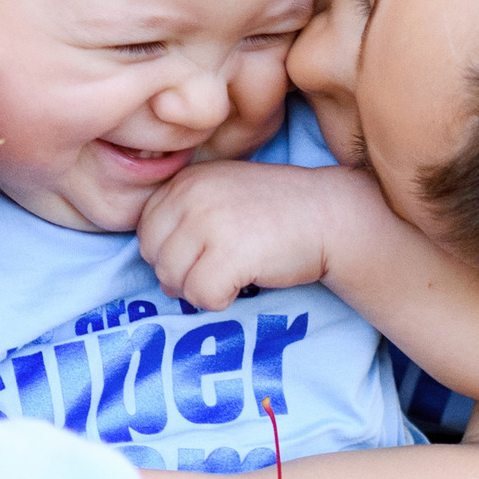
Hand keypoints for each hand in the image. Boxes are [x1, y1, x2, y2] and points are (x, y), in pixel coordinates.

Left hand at [138, 161, 381, 308]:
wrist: (332, 214)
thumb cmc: (278, 211)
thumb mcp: (223, 193)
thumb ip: (184, 212)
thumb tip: (154, 260)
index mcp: (187, 178)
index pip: (146, 230)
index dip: (172, 251)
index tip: (208, 249)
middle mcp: (192, 194)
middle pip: (153, 257)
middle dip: (181, 274)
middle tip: (221, 267)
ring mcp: (209, 222)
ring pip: (172, 280)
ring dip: (201, 289)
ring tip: (235, 272)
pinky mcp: (229, 254)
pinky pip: (201, 297)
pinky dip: (220, 301)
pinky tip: (245, 281)